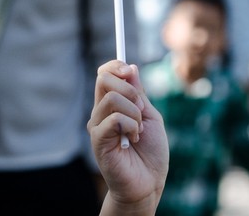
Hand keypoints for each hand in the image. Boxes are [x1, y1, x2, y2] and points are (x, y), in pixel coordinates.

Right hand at [89, 61, 166, 214]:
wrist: (149, 182)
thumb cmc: (151, 152)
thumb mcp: (150, 115)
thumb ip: (139, 93)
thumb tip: (131, 67)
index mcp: (112, 104)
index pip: (104, 73)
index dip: (115, 66)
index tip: (130, 71)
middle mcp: (100, 113)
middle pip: (103, 79)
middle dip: (129, 89)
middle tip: (141, 110)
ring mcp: (97, 126)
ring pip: (112, 98)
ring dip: (134, 113)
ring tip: (138, 132)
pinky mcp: (98, 141)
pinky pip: (114, 119)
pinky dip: (131, 126)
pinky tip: (133, 140)